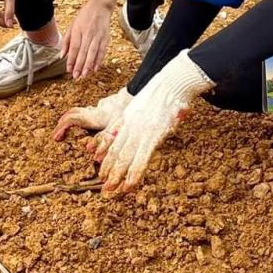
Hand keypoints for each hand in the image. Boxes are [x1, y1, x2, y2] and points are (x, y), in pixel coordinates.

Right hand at [52, 88, 130, 152]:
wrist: (134, 96)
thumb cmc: (126, 114)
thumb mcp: (116, 129)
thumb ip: (104, 141)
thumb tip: (91, 151)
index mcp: (92, 117)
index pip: (70, 120)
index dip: (61, 128)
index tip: (55, 137)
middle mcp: (91, 111)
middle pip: (70, 114)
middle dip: (61, 125)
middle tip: (58, 136)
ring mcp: (96, 108)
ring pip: (78, 113)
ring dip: (70, 121)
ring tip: (68, 133)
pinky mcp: (101, 108)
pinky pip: (86, 113)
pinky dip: (80, 119)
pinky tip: (86, 129)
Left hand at [61, 0, 118, 78]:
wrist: (100, 7)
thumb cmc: (84, 16)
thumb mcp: (72, 26)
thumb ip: (67, 41)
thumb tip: (61, 55)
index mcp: (78, 31)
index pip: (74, 48)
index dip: (71, 59)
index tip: (69, 69)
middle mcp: (88, 34)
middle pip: (83, 52)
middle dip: (79, 65)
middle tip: (76, 76)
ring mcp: (97, 36)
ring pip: (93, 53)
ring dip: (88, 65)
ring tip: (85, 74)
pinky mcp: (105, 38)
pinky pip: (102, 51)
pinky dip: (99, 60)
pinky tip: (95, 68)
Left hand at [98, 51, 212, 192]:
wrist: (171, 82)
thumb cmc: (162, 92)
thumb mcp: (142, 104)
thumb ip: (137, 118)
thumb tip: (135, 129)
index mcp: (127, 119)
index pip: (113, 142)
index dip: (106, 157)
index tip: (100, 169)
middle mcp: (130, 127)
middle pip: (116, 152)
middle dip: (108, 171)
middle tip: (103, 188)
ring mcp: (140, 132)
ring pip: (125, 158)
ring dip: (117, 176)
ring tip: (110, 190)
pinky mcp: (152, 135)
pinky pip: (141, 158)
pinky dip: (134, 173)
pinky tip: (129, 184)